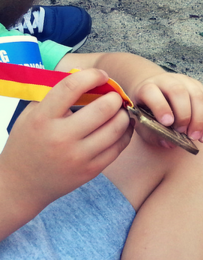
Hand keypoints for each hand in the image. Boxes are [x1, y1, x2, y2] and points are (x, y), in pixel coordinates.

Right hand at [0, 68, 132, 213]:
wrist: (21, 184)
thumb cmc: (28, 143)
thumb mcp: (32, 114)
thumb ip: (56, 94)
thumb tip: (86, 76)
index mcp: (42, 119)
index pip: (72, 87)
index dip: (92, 76)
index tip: (101, 75)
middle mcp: (61, 138)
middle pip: (103, 108)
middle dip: (115, 97)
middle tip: (114, 96)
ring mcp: (78, 156)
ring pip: (117, 128)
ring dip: (124, 114)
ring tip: (120, 110)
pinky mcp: (91, 170)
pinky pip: (119, 146)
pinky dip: (125, 133)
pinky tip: (122, 126)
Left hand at [130, 72, 202, 147]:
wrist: (155, 90)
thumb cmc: (146, 110)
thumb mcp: (142, 123)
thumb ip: (152, 134)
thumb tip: (170, 143)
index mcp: (147, 87)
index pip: (152, 92)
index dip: (160, 107)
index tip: (167, 123)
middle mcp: (166, 80)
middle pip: (178, 92)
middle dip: (184, 114)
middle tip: (184, 134)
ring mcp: (184, 81)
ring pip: (197, 95)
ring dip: (199, 119)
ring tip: (196, 137)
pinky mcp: (197, 86)